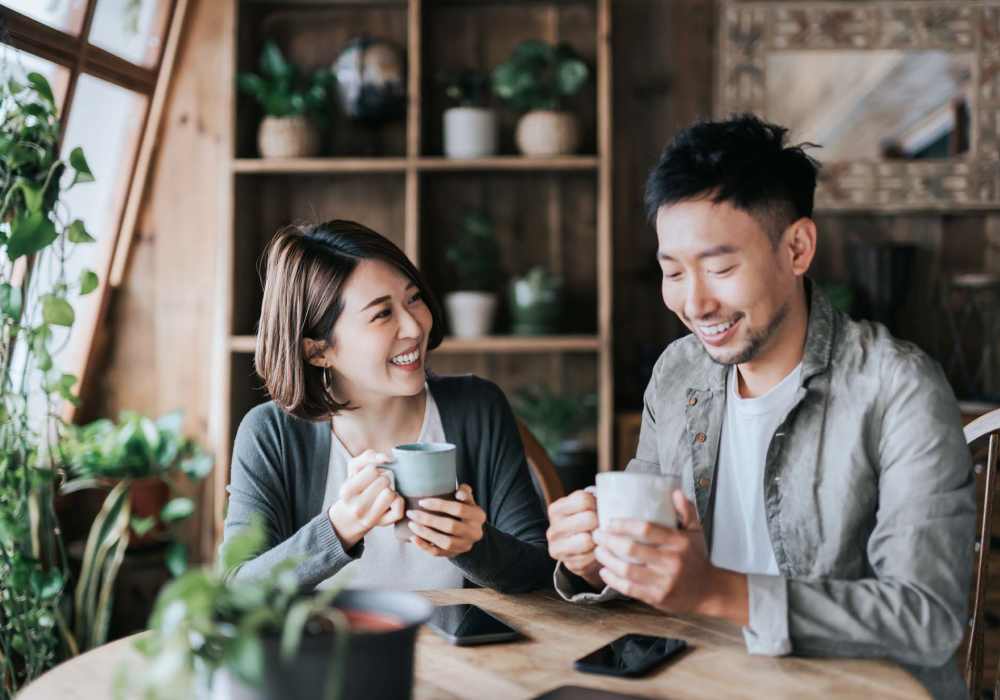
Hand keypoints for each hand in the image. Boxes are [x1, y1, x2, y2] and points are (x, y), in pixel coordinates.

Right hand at [328, 450, 403, 549]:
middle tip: (377, 485)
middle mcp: (356, 507)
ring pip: (391, 494)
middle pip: (384, 481)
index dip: (374, 470)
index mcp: (347, 491)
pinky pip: (399, 508)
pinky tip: (391, 502)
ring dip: (391, 490)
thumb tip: (387, 458)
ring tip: (383, 492)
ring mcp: (370, 518)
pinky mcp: (384, 524)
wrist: (351, 516)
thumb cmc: (356, 487)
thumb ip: (368, 456)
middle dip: (383, 479)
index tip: (370, 476)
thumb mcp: (354, 468)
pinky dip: (399, 501)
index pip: (372, 470)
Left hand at [406, 484, 485, 556]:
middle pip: (450, 526)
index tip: (422, 502)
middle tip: (411, 513)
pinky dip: (424, 546)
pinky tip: (414, 538)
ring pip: (444, 542)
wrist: (469, 531)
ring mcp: (465, 545)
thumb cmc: (464, 510)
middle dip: (428, 519)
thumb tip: (459, 492)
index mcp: (478, 516)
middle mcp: (474, 532)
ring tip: (411, 525)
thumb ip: (464, 492)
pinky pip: (438, 553)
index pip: (459, 509)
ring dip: (425, 533)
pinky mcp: (455, 554)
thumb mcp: (468, 500)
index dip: (440, 505)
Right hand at [546, 489, 602, 589]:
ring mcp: (558, 548)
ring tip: (599, 537)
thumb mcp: (587, 505)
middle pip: (588, 519)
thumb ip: (595, 498)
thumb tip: (611, 502)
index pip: (583, 500)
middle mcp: (553, 529)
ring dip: (598, 539)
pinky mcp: (569, 564)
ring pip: (588, 540)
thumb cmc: (588, 521)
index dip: (597, 504)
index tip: (598, 509)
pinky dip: (598, 554)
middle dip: (599, 522)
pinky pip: (591, 557)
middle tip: (601, 525)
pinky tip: (597, 550)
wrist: (583, 549)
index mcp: (555, 510)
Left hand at [592, 490, 747, 624]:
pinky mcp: (657, 598)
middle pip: (632, 549)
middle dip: (609, 541)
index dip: (624, 525)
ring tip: (598, 551)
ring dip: (607, 560)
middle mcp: (671, 562)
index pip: (646, 529)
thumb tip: (675, 491)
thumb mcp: (696, 532)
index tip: (610, 522)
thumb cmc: (697, 558)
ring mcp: (664, 582)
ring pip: (627, 570)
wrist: (710, 592)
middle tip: (597, 534)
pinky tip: (604, 571)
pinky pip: (629, 589)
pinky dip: (613, 580)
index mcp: (679, 542)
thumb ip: (686, 511)